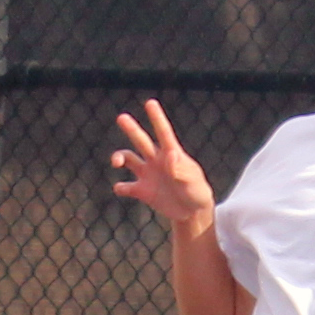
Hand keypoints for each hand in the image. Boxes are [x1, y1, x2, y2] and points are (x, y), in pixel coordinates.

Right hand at [110, 101, 215, 231]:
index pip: (164, 132)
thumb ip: (181, 169)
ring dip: (119, 157)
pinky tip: (120, 188)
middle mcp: (156, 160)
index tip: (150, 103)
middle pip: (141, 141)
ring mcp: (148, 175)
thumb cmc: (197, 192)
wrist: (193, 212)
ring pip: (129, 159)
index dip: (157, 118)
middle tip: (121, 117)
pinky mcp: (142, 191)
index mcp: (172, 154)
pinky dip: (120, 187)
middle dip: (131, 129)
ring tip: (116, 162)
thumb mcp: (193, 181)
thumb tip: (170, 154)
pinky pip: (126, 187)